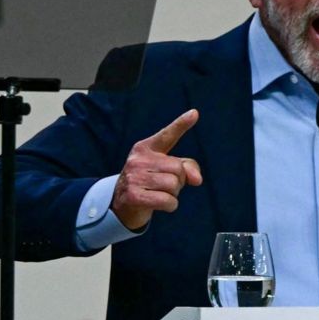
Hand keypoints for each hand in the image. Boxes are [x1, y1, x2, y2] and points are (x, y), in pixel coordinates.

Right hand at [111, 109, 202, 229]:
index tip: (195, 113)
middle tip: (163, 186)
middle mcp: (139, 159)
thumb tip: (197, 179)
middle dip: (178, 181)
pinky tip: (158, 204)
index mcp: (146, 148)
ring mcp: (134, 177)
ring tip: (158, 194)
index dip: (181, 124)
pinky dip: (170, 206)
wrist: (121, 205)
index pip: (167, 135)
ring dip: (173, 194)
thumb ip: (187, 168)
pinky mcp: (133, 195)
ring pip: (174, 185)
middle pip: (178, 169)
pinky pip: (168, 201)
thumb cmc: (149, 184)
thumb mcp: (167, 171)